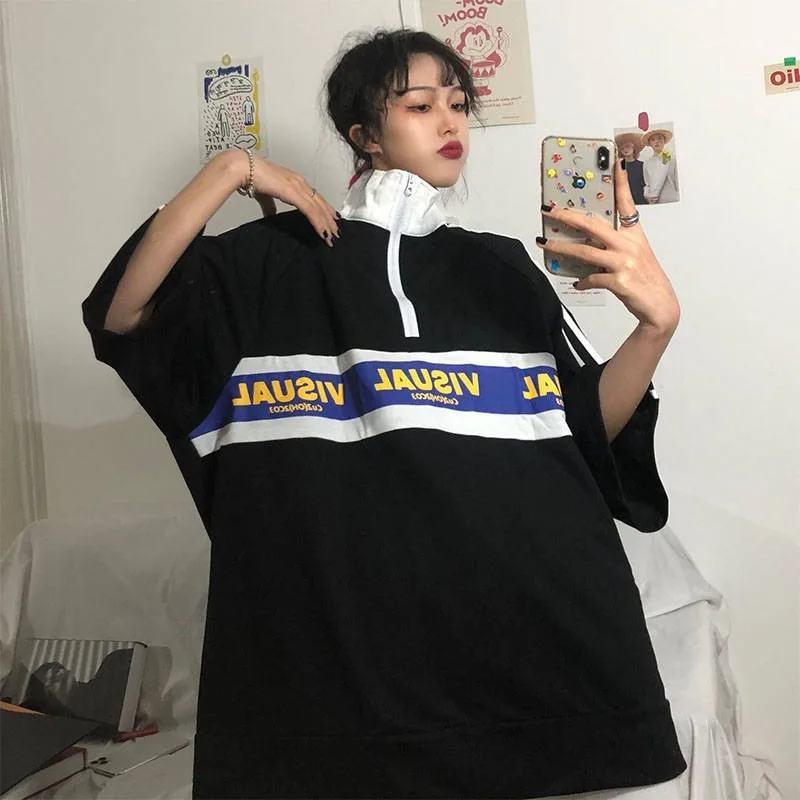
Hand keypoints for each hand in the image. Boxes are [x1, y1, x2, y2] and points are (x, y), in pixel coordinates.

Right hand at [236, 151, 339, 245]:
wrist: (245, 168)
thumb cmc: (252, 176)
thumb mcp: (265, 194)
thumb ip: (270, 206)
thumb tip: (271, 215)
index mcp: (295, 181)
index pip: (315, 197)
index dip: (324, 210)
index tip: (330, 220)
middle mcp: (300, 183)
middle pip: (321, 203)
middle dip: (329, 219)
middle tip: (335, 232)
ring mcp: (298, 187)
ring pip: (318, 208)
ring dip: (326, 224)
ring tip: (331, 236)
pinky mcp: (294, 193)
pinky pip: (310, 211)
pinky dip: (318, 222)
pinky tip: (322, 232)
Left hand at [537, 159, 679, 334]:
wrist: (661, 307)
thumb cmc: (645, 280)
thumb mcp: (635, 257)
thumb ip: (614, 247)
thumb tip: (587, 246)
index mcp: (634, 235)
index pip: (626, 203)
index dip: (621, 182)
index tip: (616, 161)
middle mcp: (629, 245)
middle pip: (593, 225)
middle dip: (568, 216)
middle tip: (549, 211)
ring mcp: (624, 263)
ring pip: (585, 251)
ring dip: (562, 248)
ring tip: (546, 245)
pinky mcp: (618, 281)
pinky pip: (591, 278)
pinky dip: (582, 281)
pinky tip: (577, 283)